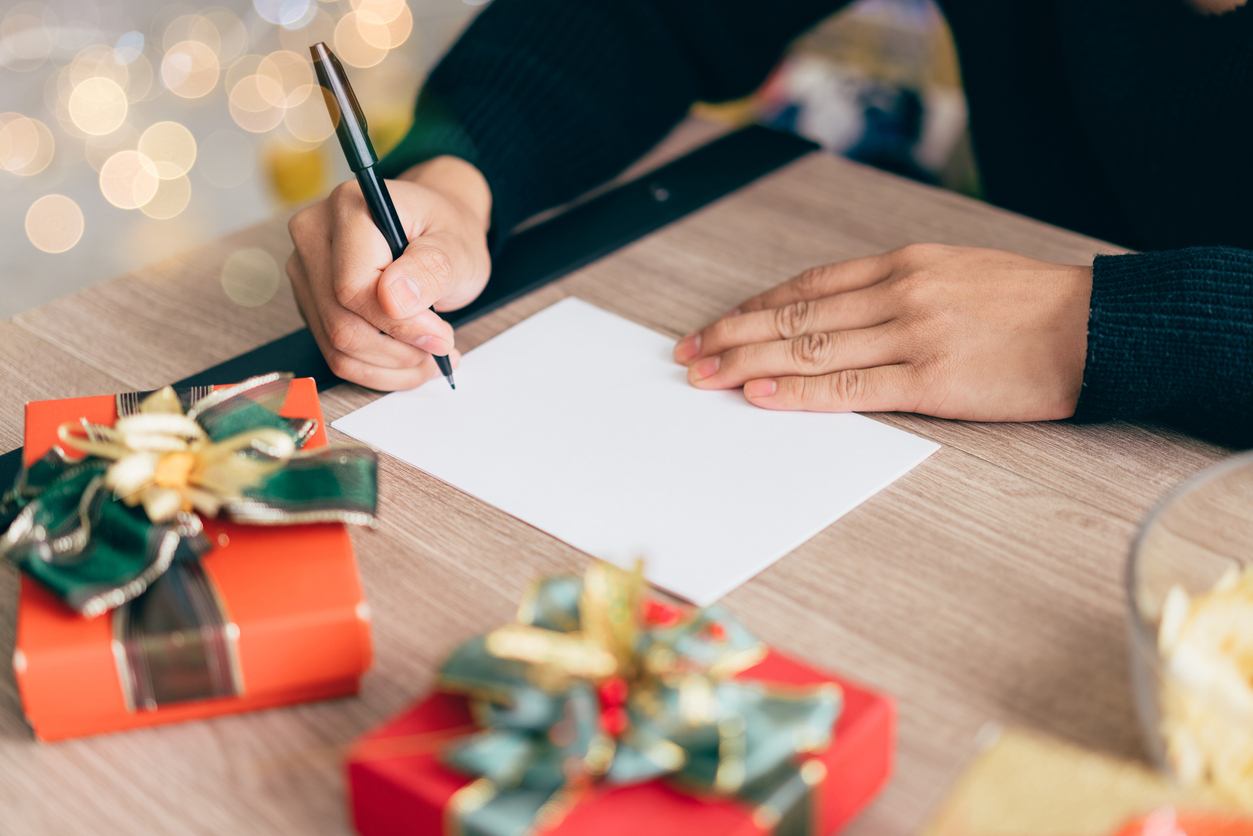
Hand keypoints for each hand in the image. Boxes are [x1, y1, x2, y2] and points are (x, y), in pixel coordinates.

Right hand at [286, 155, 491, 388]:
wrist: (435, 230)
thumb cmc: (447, 233)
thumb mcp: (458, 248)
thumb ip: (431, 269)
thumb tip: (394, 299)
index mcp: (350, 207)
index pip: (353, 287)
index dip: (400, 325)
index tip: (441, 337)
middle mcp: (315, 234)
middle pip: (340, 323)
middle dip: (398, 351)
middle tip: (442, 349)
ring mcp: (306, 269)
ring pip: (336, 346)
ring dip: (390, 366)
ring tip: (430, 356)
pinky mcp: (310, 300)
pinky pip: (334, 352)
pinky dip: (377, 368)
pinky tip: (410, 359)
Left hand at [673, 244, 1091, 421]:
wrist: (1096, 328)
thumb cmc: (1029, 306)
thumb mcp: (954, 274)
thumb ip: (895, 291)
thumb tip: (839, 316)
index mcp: (901, 265)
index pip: (805, 287)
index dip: (752, 308)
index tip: (716, 325)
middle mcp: (896, 292)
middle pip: (793, 316)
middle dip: (732, 336)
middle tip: (689, 355)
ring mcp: (911, 334)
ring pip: (807, 350)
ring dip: (747, 364)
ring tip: (706, 378)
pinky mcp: (930, 380)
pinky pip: (847, 388)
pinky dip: (796, 392)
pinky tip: (759, 397)